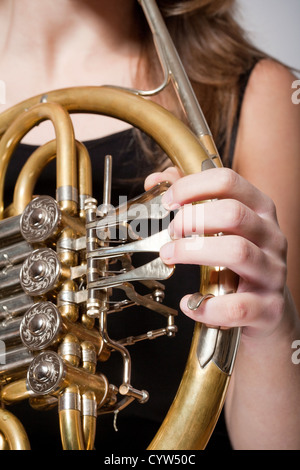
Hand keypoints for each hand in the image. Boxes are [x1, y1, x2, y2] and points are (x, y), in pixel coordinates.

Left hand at [145, 167, 287, 338]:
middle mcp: (271, 236)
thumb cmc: (239, 261)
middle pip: (233, 213)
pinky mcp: (268, 307)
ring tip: (169, 255)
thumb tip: (154, 181)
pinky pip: (237, 306)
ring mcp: (272, 272)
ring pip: (236, 251)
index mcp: (259, 209)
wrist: (268, 308)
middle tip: (171, 231)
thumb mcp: (222, 226)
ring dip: (192, 252)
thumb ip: (189, 199)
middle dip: (192, 219)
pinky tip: (189, 303)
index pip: (228, 181)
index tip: (168, 201)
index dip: (191, 186)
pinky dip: (207, 306)